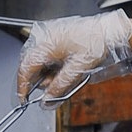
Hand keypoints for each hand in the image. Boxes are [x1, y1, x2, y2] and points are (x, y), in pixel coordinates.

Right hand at [17, 9, 131, 101]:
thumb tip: (46, 101)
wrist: (109, 30)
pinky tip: (65, 67)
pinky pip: (45, 54)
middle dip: (39, 80)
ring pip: (38, 60)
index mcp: (47, 44)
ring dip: (47, 73)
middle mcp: (44, 37)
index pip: (25, 68)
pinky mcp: (55, 36)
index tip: (24, 99)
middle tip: (52, 89)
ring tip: (65, 75)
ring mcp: (49, 35)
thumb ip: (60, 86)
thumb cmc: (96, 43)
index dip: (22, 86)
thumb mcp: (78, 69)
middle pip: (30, 64)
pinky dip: (51, 64)